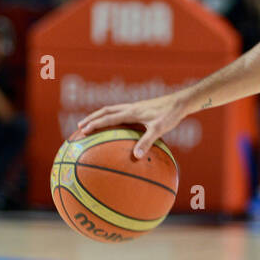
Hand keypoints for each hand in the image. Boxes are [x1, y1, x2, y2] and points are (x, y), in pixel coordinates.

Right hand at [76, 90, 191, 158]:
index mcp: (131, 112)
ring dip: (99, 116)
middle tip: (79, 127)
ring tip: (91, 124)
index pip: (108, 118)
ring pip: (111, 110)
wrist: (180, 102)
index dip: (95, 124)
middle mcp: (130, 107)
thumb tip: (135, 156)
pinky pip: (120, 112)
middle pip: (105, 111)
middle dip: (91, 119)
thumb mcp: (159, 129)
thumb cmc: (170, 115)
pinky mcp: (139, 108)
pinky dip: (111, 117)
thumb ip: (147, 141)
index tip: (82, 131)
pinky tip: (114, 126)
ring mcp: (134, 107)